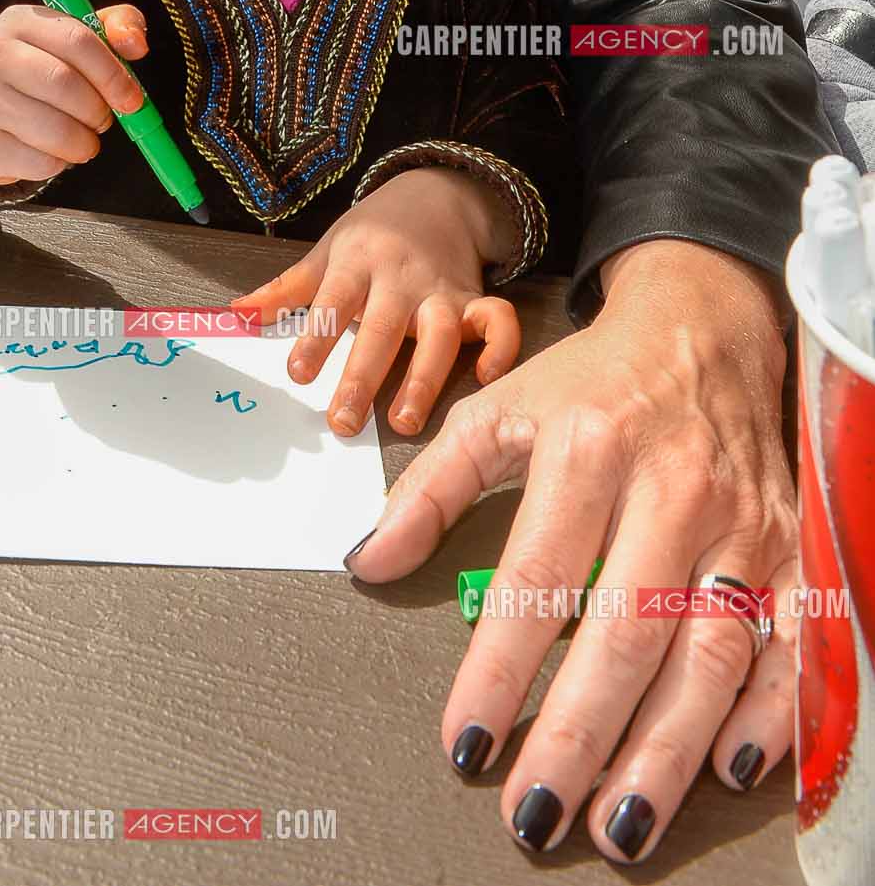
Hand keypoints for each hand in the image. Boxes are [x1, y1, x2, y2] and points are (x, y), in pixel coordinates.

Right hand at [0, 3, 147, 185]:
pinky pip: (39, 162)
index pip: (76, 40)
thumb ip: (117, 27)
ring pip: (53, 130)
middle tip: (103, 120)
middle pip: (63, 84)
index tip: (132, 99)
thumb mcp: (78, 35)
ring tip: (83, 138)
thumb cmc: (44, 66)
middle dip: (97, 110)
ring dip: (84, 143)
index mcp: (20, 21)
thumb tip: (136, 45)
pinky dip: (60, 163)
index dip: (112, 73)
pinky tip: (54, 151)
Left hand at [229, 169, 520, 437]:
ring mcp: (441, 290)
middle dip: (363, 375)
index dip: (317, 337)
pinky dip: (499, 349)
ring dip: (424, 377)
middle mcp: (400, 278)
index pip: (333, 300)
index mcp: (357, 263)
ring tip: (405, 421)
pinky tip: (484, 380)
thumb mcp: (327, 251)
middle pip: (381, 327)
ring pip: (439, 332)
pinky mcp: (475, 300)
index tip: (298, 374)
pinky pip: (498, 322)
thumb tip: (237, 313)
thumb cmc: (373, 232)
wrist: (435, 193)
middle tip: (343, 421)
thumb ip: (287, 288)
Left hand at [343, 241, 795, 861]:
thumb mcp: (496, 410)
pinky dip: (769, 711)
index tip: (465, 743)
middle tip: (534, 813)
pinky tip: (729, 770)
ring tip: (617, 825)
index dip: (498, 667)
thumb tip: (363, 562)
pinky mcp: (791, 549)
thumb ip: (429, 488)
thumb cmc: (590, 383)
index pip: (535, 578)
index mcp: (586, 449)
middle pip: (624, 629)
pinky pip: (791, 642)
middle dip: (579, 733)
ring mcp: (739, 524)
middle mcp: (670, 489)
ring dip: (666, 749)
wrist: (701, 329)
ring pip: (709, 651)